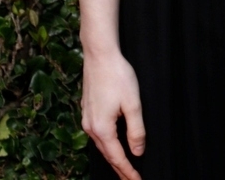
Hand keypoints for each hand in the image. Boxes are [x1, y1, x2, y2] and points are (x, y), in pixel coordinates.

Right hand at [82, 51, 144, 179]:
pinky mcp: (88, 110)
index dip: (128, 171)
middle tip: (131, 179)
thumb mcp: (132, 103)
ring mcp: (87, 119)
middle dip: (120, 168)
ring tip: (124, 166)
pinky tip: (113, 143)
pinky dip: (107, 143)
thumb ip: (136, 129)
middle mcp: (90, 127)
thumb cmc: (118, 76)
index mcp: (102, 129)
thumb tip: (137, 151)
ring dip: (113, 156)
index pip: (117, 157)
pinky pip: (98, 134)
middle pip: (107, 154)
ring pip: (101, 144)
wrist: (100, 55)